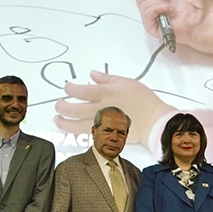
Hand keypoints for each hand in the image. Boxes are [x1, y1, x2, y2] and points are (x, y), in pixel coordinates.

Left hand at [54, 71, 174, 144]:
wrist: (154, 122)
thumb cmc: (144, 101)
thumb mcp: (127, 82)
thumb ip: (108, 78)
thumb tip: (93, 75)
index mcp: (105, 94)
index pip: (80, 91)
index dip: (70, 89)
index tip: (66, 89)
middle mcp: (101, 109)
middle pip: (74, 109)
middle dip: (62, 107)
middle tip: (58, 105)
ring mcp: (102, 125)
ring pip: (76, 126)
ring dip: (64, 123)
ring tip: (58, 120)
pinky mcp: (106, 136)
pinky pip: (87, 136)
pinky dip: (77, 135)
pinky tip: (72, 132)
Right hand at [135, 0, 212, 53]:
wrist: (198, 21)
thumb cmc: (190, 7)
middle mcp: (154, 7)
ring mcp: (153, 17)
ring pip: (142, 5)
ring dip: (154, 2)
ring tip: (167, 5)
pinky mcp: (153, 28)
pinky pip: (146, 16)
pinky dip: (154, 10)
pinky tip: (165, 9)